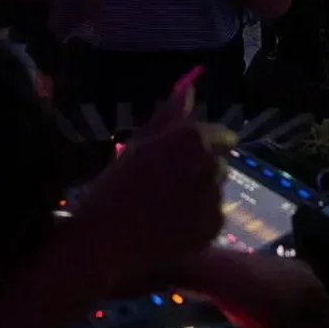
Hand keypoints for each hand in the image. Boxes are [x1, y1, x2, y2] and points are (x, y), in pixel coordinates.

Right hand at [71, 94, 227, 288]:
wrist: (106, 240)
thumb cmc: (115, 185)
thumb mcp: (139, 143)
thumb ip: (169, 115)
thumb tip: (190, 87)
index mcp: (192, 138)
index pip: (223, 135)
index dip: (203, 145)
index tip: (183, 157)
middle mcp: (210, 163)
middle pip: (220, 162)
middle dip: (203, 168)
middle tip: (170, 182)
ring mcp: (215, 197)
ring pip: (216, 189)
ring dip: (201, 192)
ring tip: (167, 206)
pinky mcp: (214, 227)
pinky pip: (213, 216)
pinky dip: (199, 220)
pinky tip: (172, 226)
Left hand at [193, 251, 328, 327]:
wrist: (221, 272)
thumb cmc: (255, 305)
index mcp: (316, 288)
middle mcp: (308, 273)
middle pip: (317, 307)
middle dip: (307, 327)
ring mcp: (290, 265)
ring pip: (300, 298)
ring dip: (293, 317)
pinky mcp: (273, 263)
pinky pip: (286, 288)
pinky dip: (281, 304)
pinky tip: (263, 315)